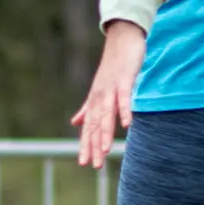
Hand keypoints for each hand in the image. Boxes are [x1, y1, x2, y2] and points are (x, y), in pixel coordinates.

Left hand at [71, 21, 145, 168]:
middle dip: (94, 145)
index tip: (83, 163)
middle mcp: (99, 97)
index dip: (86, 145)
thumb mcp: (100, 90)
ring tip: (105, 150)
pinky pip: (124, 98)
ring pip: (106, 114)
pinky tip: (128, 124)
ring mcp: (110, 89)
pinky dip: (125, 110)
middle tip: (93, 164)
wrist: (122, 40)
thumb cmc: (113, 67)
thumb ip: (88, 108)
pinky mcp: (124, 80)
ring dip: (106, 132)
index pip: (89, 127)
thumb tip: (75, 123)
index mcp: (94, 101)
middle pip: (96, 125)